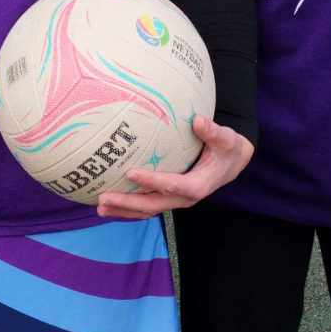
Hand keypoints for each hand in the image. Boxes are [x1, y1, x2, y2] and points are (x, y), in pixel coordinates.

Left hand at [95, 116, 253, 219]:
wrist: (231, 163)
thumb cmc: (227, 148)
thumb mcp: (226, 139)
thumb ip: (213, 132)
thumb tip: (198, 121)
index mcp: (198, 185)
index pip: (172, 185)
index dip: (152, 181)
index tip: (131, 172)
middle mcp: (185, 198)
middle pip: (153, 205)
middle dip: (127, 203)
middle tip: (104, 197)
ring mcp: (175, 200)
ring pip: (147, 210)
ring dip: (123, 210)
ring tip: (100, 207)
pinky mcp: (169, 198)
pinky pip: (147, 206)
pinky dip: (128, 208)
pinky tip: (110, 204)